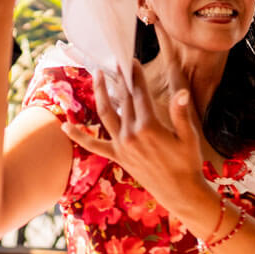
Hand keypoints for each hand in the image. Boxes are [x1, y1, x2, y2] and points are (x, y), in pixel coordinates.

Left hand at [61, 60, 208, 209]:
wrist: (179, 192)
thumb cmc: (188, 163)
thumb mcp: (189, 137)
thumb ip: (181, 113)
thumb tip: (181, 93)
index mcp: (149, 126)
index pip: (140, 94)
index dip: (135, 75)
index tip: (131, 61)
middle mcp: (131, 134)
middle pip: (124, 100)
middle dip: (120, 79)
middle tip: (116, 62)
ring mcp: (122, 146)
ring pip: (106, 114)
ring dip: (100, 94)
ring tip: (97, 76)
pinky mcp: (117, 156)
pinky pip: (94, 146)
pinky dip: (79, 136)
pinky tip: (65, 127)